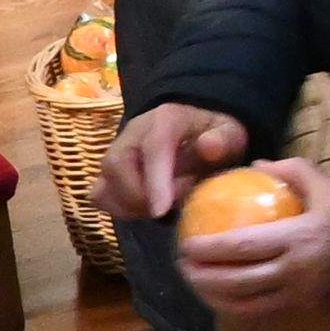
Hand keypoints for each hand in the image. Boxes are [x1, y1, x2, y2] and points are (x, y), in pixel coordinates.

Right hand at [105, 101, 249, 220]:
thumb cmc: (213, 134)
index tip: (161, 210)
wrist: (196, 129)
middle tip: (173, 204)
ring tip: (161, 206)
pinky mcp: (109, 173)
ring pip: (104, 184)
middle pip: (117, 166)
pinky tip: (145, 210)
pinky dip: (120, 209)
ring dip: (131, 206)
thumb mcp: (229, 133)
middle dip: (142, 196)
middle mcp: (132, 134)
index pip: (152, 148)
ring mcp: (116, 154)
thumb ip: (222, 140)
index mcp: (164, 120)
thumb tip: (209, 146)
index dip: (154, 180)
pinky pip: (100, 196)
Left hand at [171, 159, 329, 330]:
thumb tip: (258, 164)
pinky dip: (236, 307)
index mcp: (296, 239)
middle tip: (183, 265)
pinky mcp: (302, 307)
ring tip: (196, 283)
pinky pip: (261, 310)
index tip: (186, 244)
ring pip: (244, 302)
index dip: (209, 249)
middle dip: (203, 276)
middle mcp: (293, 271)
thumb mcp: (326, 187)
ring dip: (214, 295)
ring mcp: (297, 294)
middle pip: (236, 280)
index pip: (241, 247)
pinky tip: (223, 299)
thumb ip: (291, 172)